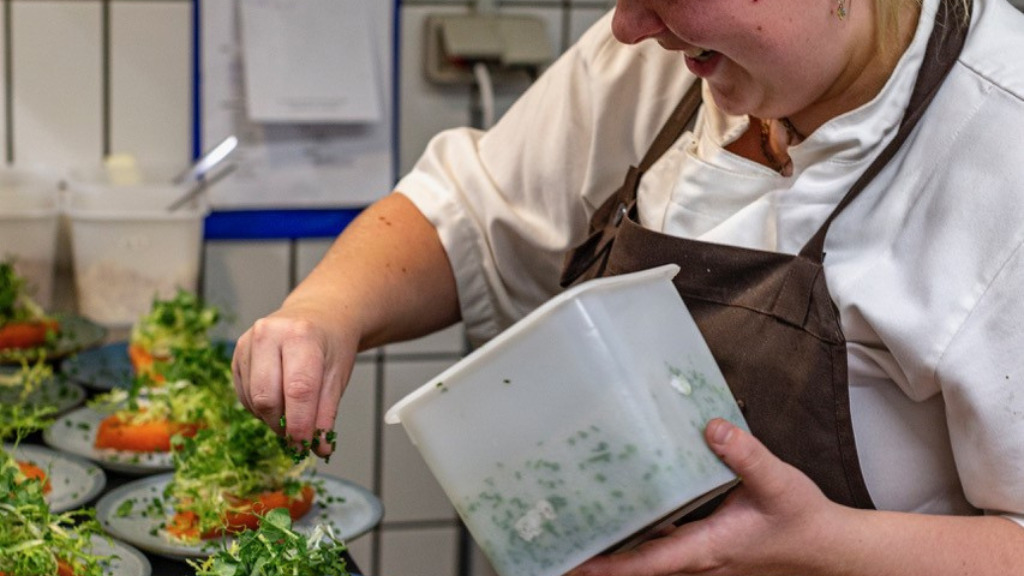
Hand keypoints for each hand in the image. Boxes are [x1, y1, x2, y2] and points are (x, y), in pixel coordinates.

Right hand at [232, 302, 358, 457]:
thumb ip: (326, 413)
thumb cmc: (330, 346)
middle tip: (298, 437)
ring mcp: (248, 342)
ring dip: (272, 418)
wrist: (317, 315)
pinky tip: (279, 399)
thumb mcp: (337, 376)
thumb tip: (320, 448)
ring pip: (253, 399)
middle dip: (282, 425)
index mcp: (301, 336)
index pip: (298, 389)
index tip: (305, 445)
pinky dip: (261, 408)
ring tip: (292, 413)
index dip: (300, 424)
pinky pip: (244, 395)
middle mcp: (269, 334)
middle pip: (267, 397)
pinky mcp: (237, 354)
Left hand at [567, 419, 842, 575]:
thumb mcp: (777, 483)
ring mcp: (701, 559)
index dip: (609, 564)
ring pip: (649, 560)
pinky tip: (626, 519)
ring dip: (616, 552)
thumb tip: (712, 428)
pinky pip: (664, 549)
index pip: (647, 562)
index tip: (574, 561)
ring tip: (579, 532)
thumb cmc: (804, 522)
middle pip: (637, 566)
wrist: (828, 550)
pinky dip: (639, 540)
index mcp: (708, 548)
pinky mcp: (707, 550)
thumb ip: (745, 455)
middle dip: (599, 561)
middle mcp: (698, 560)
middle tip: (559, 547)